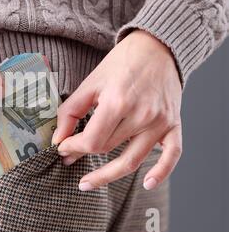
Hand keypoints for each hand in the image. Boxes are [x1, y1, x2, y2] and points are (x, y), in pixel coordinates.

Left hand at [52, 30, 182, 190]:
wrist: (157, 47)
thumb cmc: (121, 63)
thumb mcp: (90, 83)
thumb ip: (71, 111)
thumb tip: (58, 138)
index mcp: (118, 102)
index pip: (92, 141)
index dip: (72, 147)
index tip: (62, 147)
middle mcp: (142, 115)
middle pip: (108, 149)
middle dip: (83, 156)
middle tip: (68, 158)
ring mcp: (160, 122)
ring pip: (132, 160)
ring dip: (108, 175)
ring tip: (88, 182)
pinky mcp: (173, 124)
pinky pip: (172, 155)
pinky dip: (161, 172)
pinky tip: (147, 184)